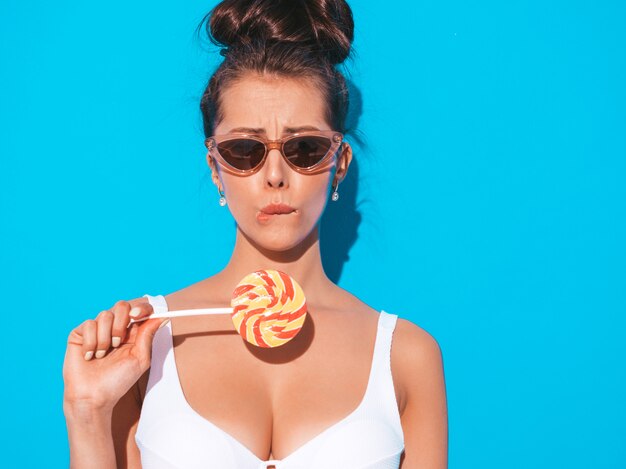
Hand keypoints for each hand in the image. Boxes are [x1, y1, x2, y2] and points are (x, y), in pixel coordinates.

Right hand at [62, 299, 167, 413]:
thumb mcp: (140, 358)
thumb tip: (163, 316)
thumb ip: (148, 335)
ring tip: (102, 355)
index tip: (138, 315)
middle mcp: (115, 328)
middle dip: (121, 324)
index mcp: (132, 332)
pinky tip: (89, 356)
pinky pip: (89, 324)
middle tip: (118, 343)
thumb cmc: (118, 381)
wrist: (93, 397)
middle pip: (122, 305)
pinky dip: (91, 342)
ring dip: (105, 337)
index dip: (141, 307)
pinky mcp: (80, 334)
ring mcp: (97, 329)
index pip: (139, 309)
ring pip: (105, 315)